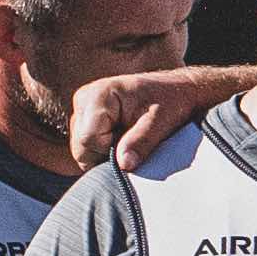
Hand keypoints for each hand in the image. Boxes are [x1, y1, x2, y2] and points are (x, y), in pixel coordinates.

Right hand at [70, 65, 248, 172]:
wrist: (176, 91)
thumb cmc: (171, 102)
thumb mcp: (161, 122)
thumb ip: (141, 142)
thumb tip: (124, 165)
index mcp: (98, 95)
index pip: (87, 139)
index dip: (108, 151)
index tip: (132, 146)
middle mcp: (84, 99)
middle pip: (80, 147)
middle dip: (105, 155)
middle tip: (133, 145)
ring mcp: (82, 108)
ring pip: (82, 149)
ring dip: (105, 152)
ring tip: (129, 139)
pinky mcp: (86, 118)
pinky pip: (87, 146)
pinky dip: (104, 149)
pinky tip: (122, 139)